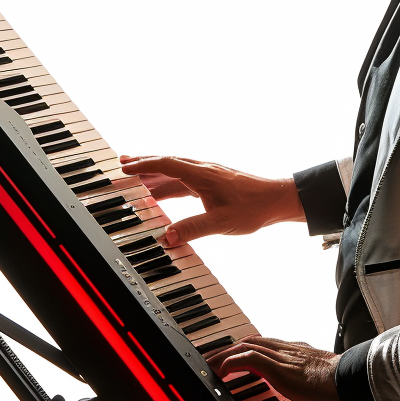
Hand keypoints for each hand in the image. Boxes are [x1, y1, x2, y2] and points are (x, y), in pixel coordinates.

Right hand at [119, 155, 304, 246]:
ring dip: (155, 173)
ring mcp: (208, 175)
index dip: (144, 165)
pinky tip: (162, 192)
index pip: (166, 165)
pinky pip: (184, 179)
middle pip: (167, 163)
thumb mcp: (221, 222)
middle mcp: (203, 170)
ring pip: (175, 171)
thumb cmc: (254, 208)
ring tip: (135, 177)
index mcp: (202, 175)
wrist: (277, 200)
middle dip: (144, 164)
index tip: (125, 167)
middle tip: (122, 165)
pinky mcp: (213, 182)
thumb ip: (193, 229)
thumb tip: (167, 237)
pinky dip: (168, 183)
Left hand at [204, 335, 363, 400]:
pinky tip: (221, 372)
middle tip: (213, 359)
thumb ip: (320, 382)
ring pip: (245, 346)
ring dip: (224, 355)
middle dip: (230, 349)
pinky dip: (231, 363)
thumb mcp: (328, 382)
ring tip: (210, 366)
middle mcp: (290, 350)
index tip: (236, 356)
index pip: (269, 343)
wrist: (355, 382)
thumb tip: (322, 394)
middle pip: (252, 341)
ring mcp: (284, 357)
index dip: (249, 348)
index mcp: (301, 353)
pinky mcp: (279, 368)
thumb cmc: (348, 386)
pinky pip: (248, 359)